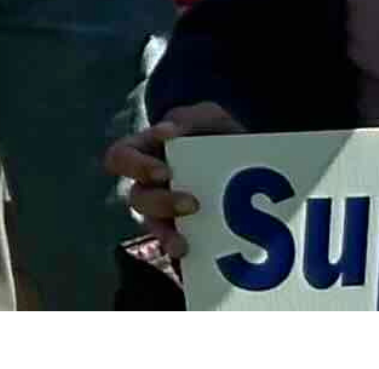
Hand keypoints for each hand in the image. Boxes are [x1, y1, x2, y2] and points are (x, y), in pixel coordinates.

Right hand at [103, 101, 248, 266]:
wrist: (258, 170)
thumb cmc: (219, 137)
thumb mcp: (209, 118)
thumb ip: (189, 118)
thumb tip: (166, 133)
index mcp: (146, 154)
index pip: (120, 158)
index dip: (135, 166)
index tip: (164, 171)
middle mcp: (151, 188)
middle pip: (137, 199)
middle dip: (161, 203)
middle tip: (192, 204)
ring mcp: (169, 217)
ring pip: (154, 229)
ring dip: (166, 235)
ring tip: (184, 244)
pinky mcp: (190, 242)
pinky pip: (177, 256)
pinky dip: (183, 261)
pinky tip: (195, 261)